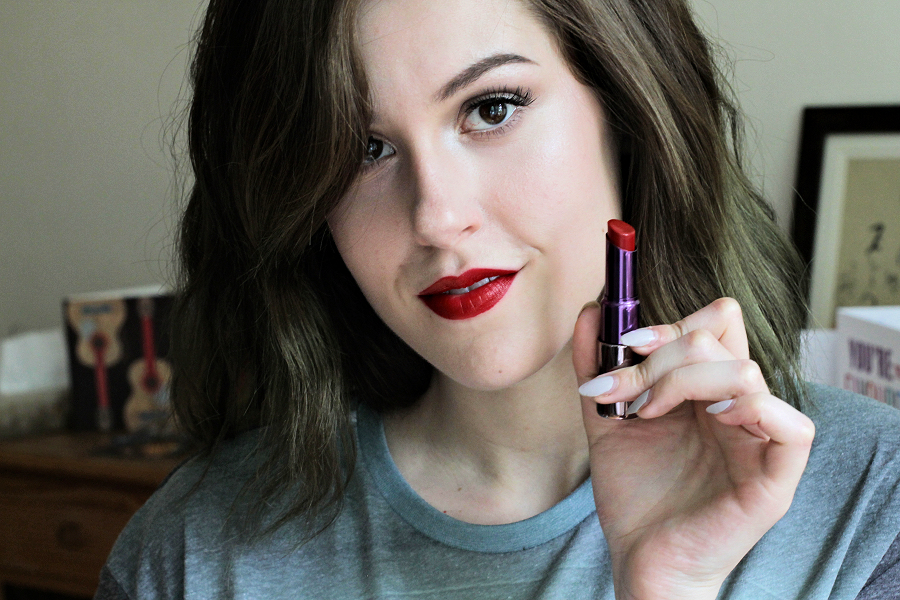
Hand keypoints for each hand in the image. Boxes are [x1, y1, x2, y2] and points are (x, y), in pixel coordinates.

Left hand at [573, 298, 814, 599]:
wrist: (640, 557)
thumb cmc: (634, 493)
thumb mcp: (607, 420)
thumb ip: (598, 367)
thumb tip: (589, 312)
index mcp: (705, 389)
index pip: (713, 324)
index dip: (671, 323)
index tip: (629, 344)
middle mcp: (735, 405)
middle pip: (720, 337)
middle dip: (662, 355)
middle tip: (626, 391)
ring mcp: (759, 439)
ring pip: (745, 372)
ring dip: (683, 383)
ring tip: (647, 414)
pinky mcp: (776, 478)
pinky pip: (792, 425)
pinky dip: (747, 409)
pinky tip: (708, 422)